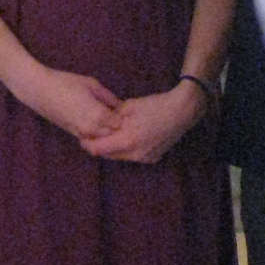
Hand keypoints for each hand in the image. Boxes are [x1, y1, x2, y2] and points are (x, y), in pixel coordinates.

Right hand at [20, 66, 122, 143]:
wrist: (39, 90)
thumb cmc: (66, 83)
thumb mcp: (92, 84)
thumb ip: (108, 97)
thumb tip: (121, 105)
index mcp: (98, 115)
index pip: (120, 123)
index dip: (123, 116)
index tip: (123, 108)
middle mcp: (91, 128)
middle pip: (113, 134)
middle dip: (116, 126)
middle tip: (115, 113)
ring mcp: (80, 133)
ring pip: (101, 139)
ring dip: (106, 131)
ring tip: (105, 116)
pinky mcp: (72, 134)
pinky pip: (90, 138)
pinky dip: (95, 133)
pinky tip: (94, 121)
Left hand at [81, 83, 205, 165]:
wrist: (182, 111)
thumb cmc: (155, 105)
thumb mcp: (129, 106)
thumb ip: (111, 116)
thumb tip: (99, 120)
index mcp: (127, 140)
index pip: (97, 149)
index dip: (87, 143)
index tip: (83, 135)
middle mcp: (135, 154)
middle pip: (107, 155)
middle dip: (99, 145)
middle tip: (94, 134)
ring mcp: (144, 158)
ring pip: (120, 157)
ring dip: (113, 148)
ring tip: (112, 134)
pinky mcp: (152, 159)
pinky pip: (132, 156)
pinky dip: (127, 149)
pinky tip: (130, 137)